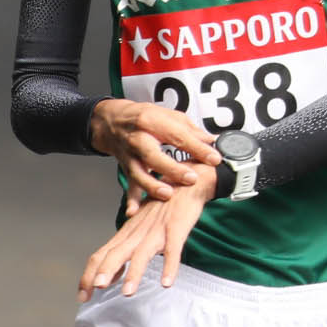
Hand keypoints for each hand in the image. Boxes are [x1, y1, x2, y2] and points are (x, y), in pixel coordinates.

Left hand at [79, 158, 214, 299]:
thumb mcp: (138, 231)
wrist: (184, 183)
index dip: (89, 275)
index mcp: (125, 235)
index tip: (82, 296)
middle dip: (103, 273)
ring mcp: (156, 230)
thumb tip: (110, 277)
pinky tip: (166, 282)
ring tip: (127, 293)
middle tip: (94, 291)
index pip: (100, 255)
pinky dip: (169, 266)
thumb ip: (123, 253)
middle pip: (115, 253)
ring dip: (133, 274)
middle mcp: (136, 233)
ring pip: (141, 254)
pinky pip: (172, 249)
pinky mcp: (176, 228)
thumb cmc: (160, 210)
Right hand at [87, 97, 217, 201]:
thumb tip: (212, 141)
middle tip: (191, 178)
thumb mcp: (168, 115)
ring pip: (139, 173)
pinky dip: (131, 200)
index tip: (214, 158)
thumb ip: (190, 130)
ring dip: (152, 185)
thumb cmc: (144, 118)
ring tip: (168, 194)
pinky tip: (134, 211)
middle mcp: (138, 139)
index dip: (197, 147)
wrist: (112, 122)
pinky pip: (129, 186)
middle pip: (153, 155)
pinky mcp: (126, 169)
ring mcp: (130, 155)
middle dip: (172, 169)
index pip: (177, 135)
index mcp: (151, 121)